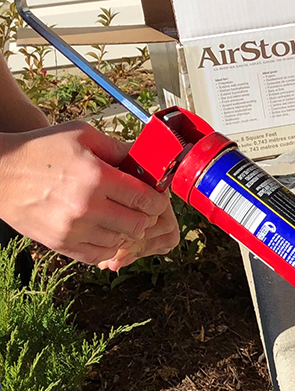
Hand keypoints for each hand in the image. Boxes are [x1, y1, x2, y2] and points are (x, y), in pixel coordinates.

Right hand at [0, 120, 172, 264]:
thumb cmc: (41, 150)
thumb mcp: (82, 135)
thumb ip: (118, 148)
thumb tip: (149, 158)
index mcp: (96, 177)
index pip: (146, 199)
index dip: (157, 199)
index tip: (155, 197)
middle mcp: (87, 206)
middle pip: (138, 224)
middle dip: (144, 216)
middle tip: (138, 208)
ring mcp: (73, 229)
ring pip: (121, 241)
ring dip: (125, 231)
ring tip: (117, 216)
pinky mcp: (61, 244)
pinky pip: (99, 255)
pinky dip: (107, 245)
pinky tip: (103, 230)